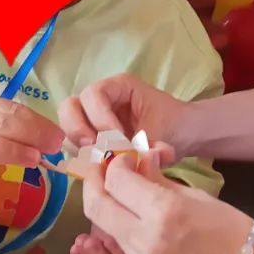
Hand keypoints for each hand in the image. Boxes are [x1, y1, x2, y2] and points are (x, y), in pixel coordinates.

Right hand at [59, 74, 191, 153]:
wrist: (185, 136)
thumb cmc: (175, 124)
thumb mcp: (162, 132)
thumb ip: (139, 145)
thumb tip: (120, 160)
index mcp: (118, 87)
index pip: (93, 95)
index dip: (100, 118)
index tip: (117, 141)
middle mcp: (100, 99)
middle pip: (70, 107)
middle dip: (79, 130)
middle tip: (95, 151)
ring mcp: (92, 119)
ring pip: (68, 127)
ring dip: (79, 146)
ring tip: (99, 161)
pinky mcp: (93, 138)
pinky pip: (75, 145)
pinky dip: (82, 157)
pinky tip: (99, 167)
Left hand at [82, 155, 253, 253]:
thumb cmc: (233, 231)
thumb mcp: (197, 196)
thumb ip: (159, 179)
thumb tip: (138, 160)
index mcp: (165, 211)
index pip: (117, 180)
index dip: (114, 164)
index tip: (122, 159)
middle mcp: (147, 239)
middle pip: (97, 206)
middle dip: (94, 183)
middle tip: (101, 172)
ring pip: (106, 230)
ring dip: (106, 208)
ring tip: (119, 194)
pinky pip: (122, 250)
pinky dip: (121, 230)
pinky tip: (134, 220)